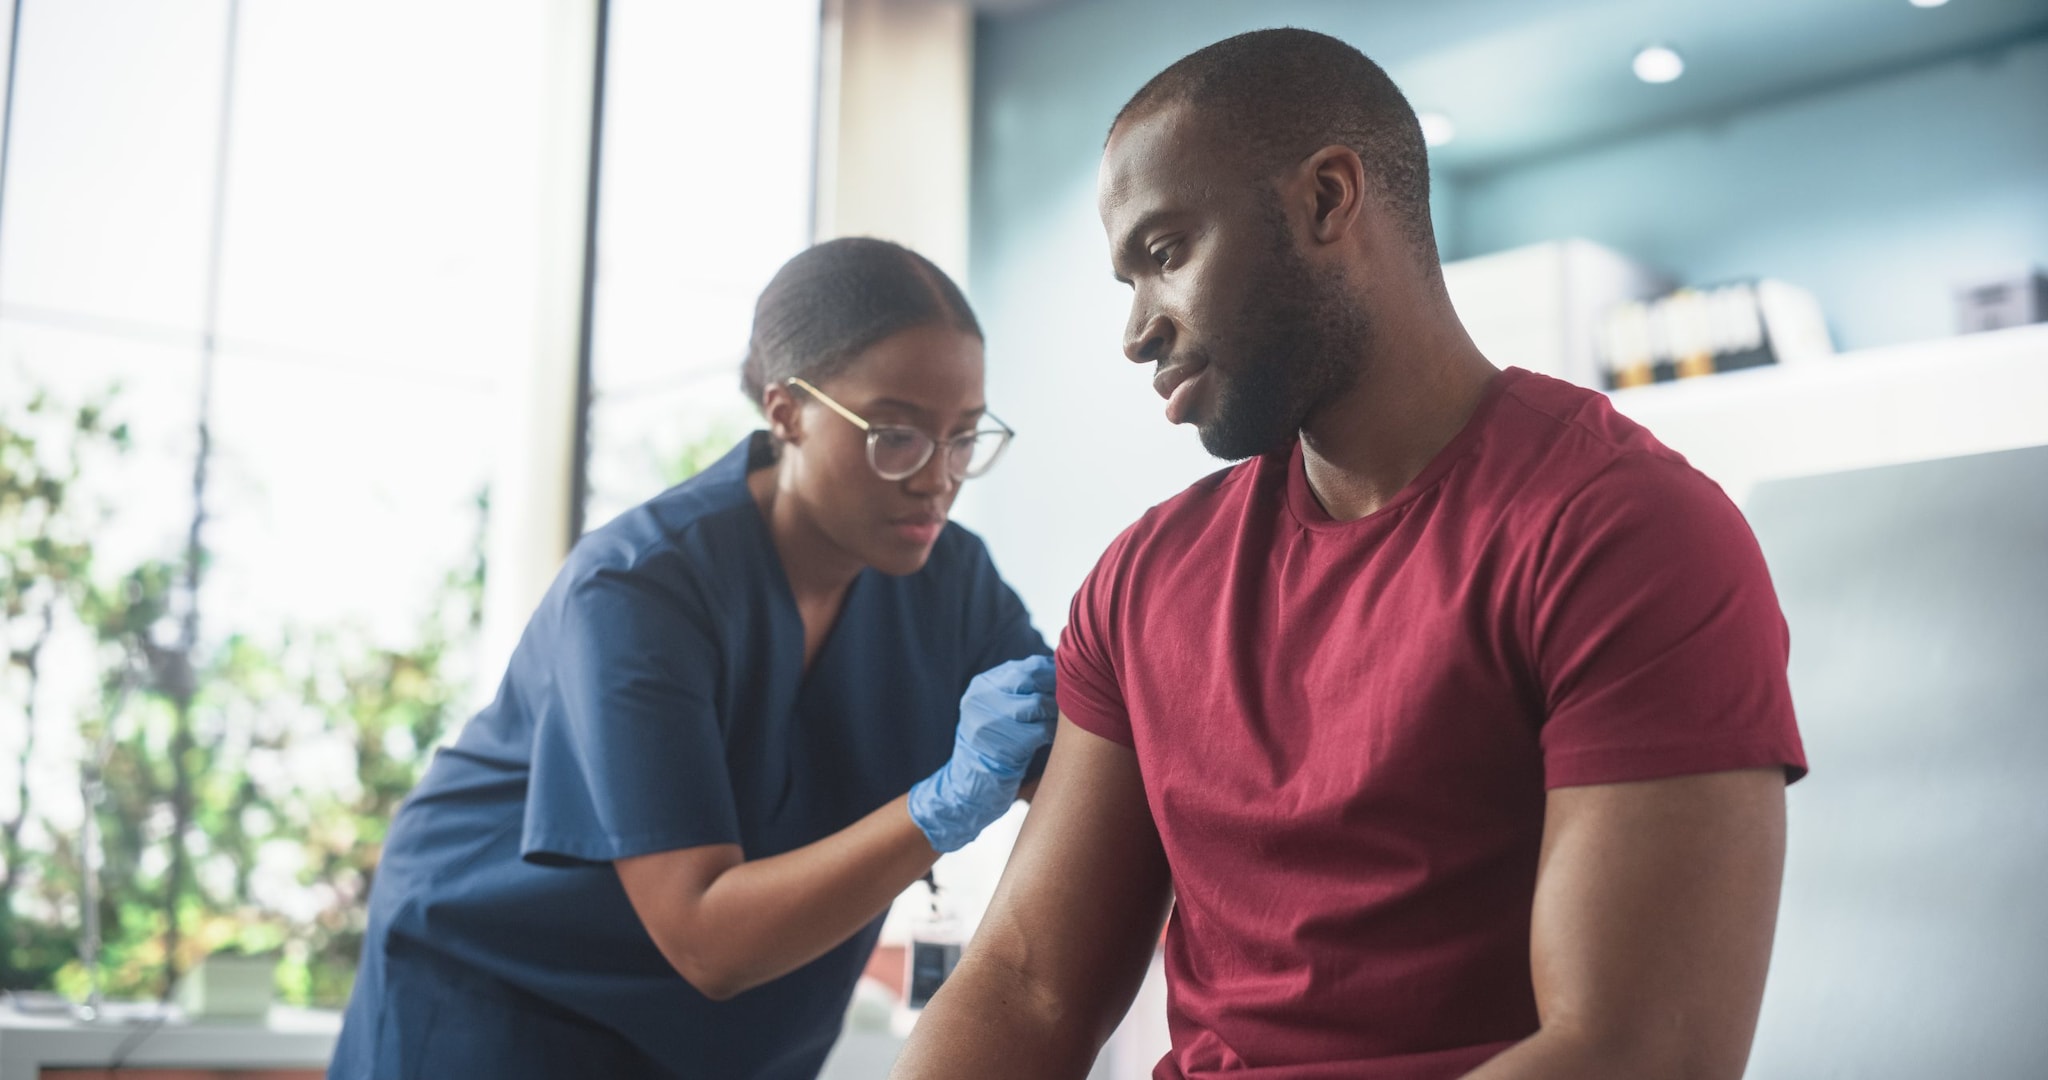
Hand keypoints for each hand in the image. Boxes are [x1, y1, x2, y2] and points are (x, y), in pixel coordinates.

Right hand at [908, 656, 1056, 852]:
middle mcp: (981, 699)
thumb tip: (1062, 674)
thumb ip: (1021, 691)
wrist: (968, 788)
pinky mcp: (999, 745)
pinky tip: (1051, 740)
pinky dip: (1050, 734)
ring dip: (1055, 714)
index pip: (1029, 667)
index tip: (1072, 686)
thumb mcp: (998, 711)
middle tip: (1072, 704)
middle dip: (1057, 691)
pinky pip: (1038, 731)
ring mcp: (988, 721)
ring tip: (1061, 724)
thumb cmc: (994, 747)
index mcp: (983, 686)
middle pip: (1033, 680)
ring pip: (1037, 704)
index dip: (1055, 676)